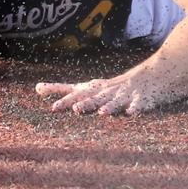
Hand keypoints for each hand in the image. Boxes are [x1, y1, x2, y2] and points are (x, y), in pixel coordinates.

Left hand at [35, 72, 172, 116]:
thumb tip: (36, 88)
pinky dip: (135, 108)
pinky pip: (139, 105)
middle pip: (95, 98)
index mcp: (95, 90)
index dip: (65, 99)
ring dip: (110, 107)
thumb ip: (64, 90)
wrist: (151, 75)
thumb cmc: (114, 86)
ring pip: (116, 101)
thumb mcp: (88, 87)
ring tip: (103, 113)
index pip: (77, 94)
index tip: (52, 106)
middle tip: (76, 110)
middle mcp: (108, 92)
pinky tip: (131, 113)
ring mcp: (126, 95)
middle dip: (86, 104)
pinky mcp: (143, 100)